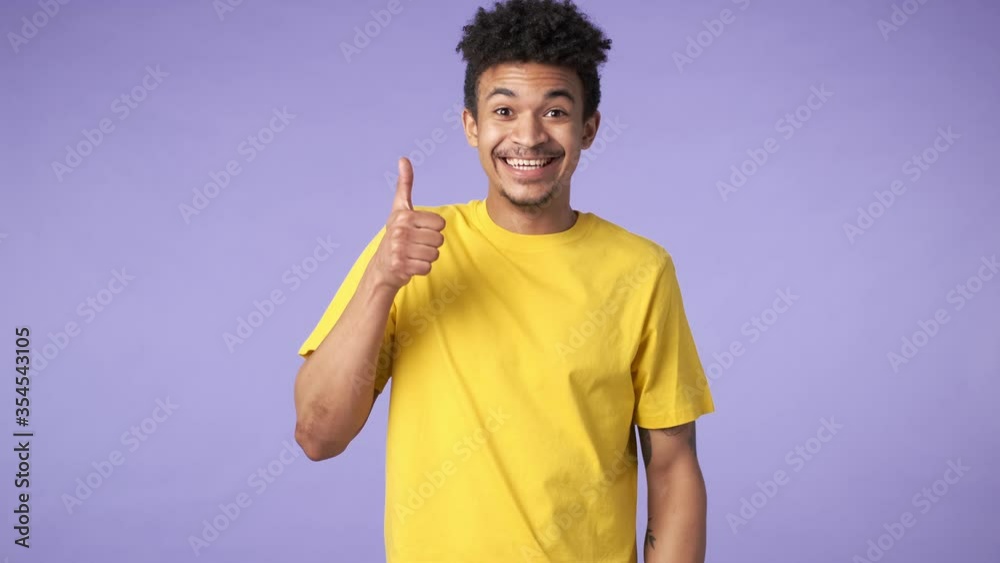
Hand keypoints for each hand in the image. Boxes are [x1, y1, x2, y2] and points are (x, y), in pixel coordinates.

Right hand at [372, 157, 445, 289]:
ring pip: (435, 254)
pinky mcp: (401, 266)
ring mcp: (399, 250)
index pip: (440, 223)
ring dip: (428, 257)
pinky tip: (411, 264)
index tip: (419, 230)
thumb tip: (403, 159)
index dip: (433, 229)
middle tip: (417, 244)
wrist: (382, 265)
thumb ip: (404, 184)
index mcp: (404, 216)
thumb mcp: (399, 209)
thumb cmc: (396, 235)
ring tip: (414, 254)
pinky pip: (428, 267)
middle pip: (439, 239)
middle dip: (431, 244)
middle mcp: (400, 231)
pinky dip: (422, 268)